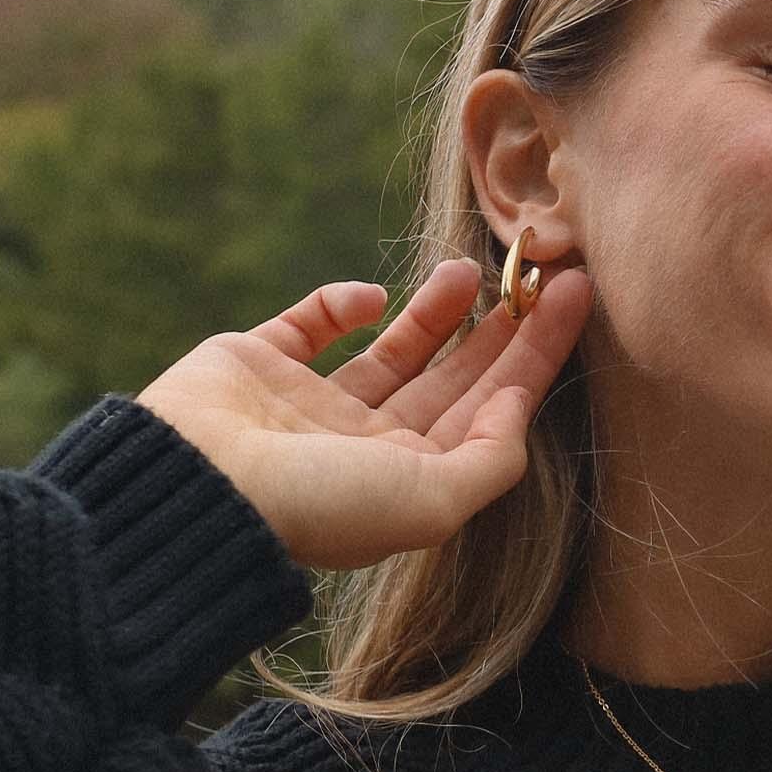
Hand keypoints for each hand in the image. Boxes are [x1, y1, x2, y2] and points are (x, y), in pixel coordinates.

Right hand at [136, 258, 592, 568]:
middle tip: (543, 272)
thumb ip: (490, 458)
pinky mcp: (256, 365)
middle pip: (453, 380)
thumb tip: (519, 405)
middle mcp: (365, 448)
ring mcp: (310, 406)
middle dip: (501, 330)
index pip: (492, 412)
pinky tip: (371, 296)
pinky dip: (343, 304)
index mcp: (409, 483)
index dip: (537, 357)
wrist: (195, 485)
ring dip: (436, 311)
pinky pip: (311, 324)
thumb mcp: (432, 501)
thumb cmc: (321, 503)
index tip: (575, 298)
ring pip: (394, 350)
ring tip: (471, 268)